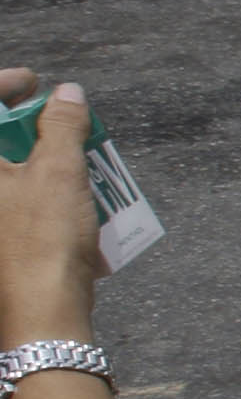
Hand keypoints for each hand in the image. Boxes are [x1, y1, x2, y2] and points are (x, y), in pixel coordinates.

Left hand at [0, 68, 101, 345]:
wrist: (39, 314)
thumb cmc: (42, 241)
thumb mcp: (60, 172)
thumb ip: (62, 124)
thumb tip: (66, 94)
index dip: (5, 85)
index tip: (36, 83)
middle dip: (28, 130)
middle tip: (62, 129)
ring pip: (5, 176)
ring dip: (36, 163)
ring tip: (75, 170)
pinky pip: (10, 205)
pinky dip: (32, 195)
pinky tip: (66, 205)